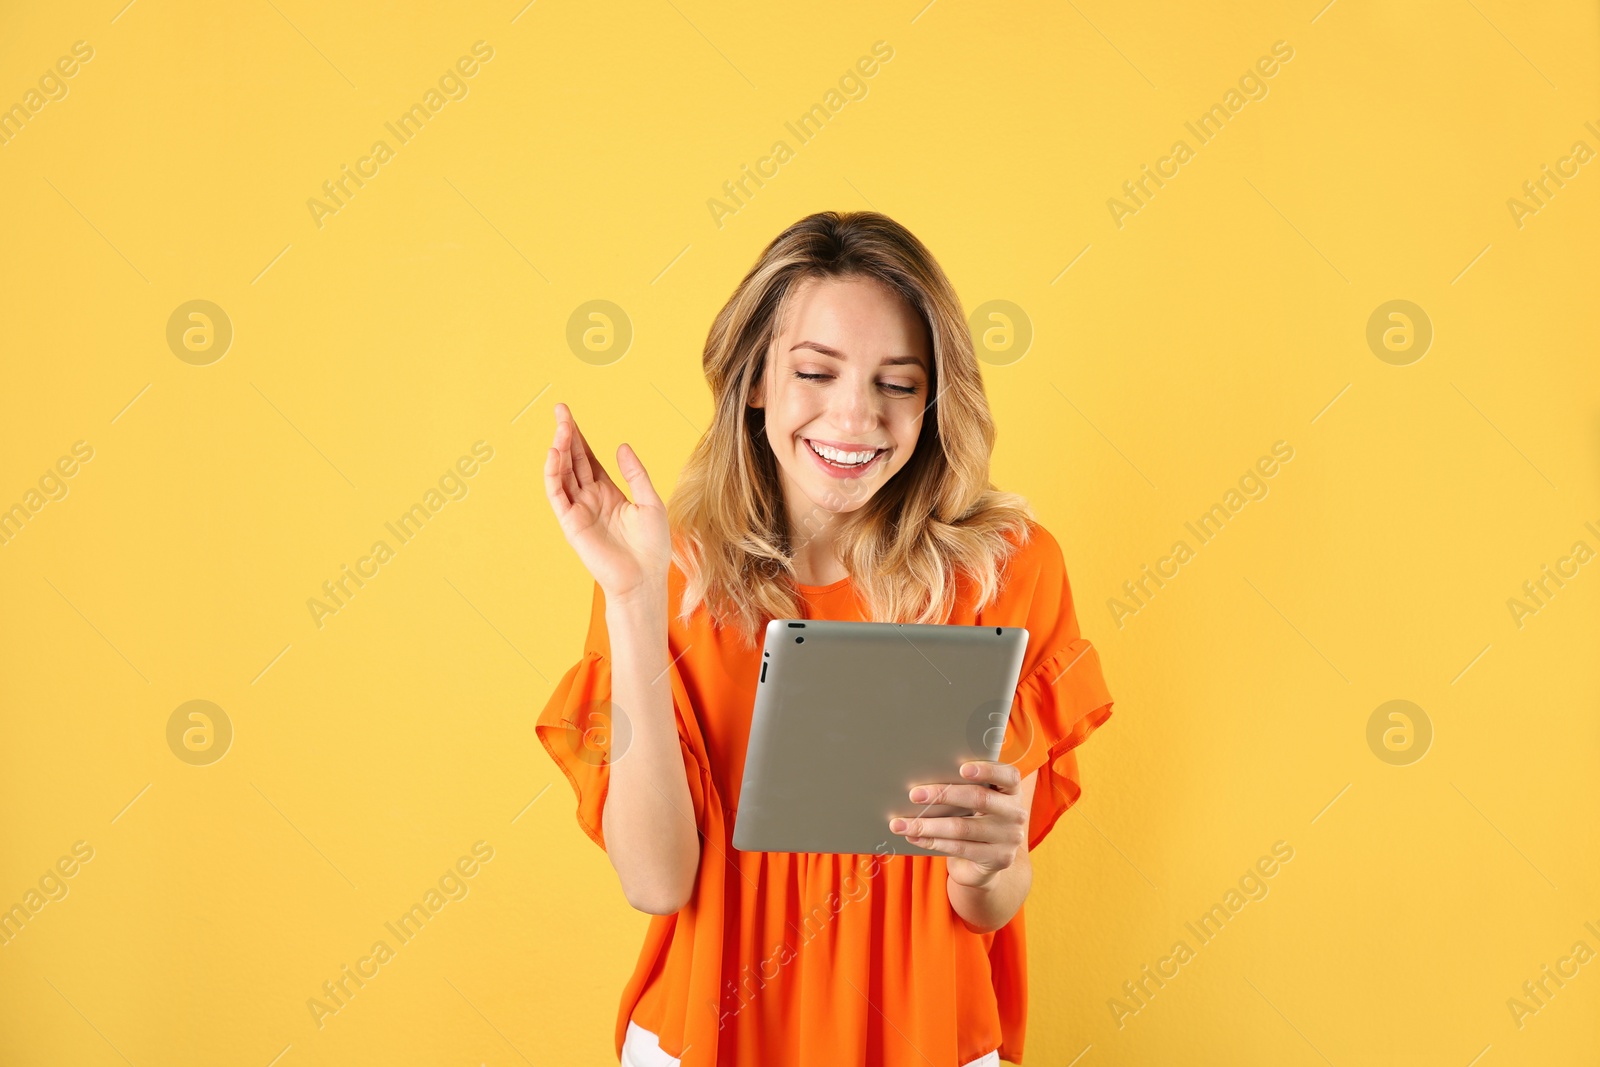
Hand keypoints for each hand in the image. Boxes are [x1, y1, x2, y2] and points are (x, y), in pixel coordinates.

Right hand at [544, 402, 670, 603]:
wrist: (644, 579)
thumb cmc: (652, 547)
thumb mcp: (650, 502)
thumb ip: (636, 474)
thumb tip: (621, 446)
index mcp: (609, 494)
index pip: (588, 460)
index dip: (580, 438)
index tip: (570, 417)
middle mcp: (591, 500)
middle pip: (573, 461)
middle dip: (566, 436)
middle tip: (560, 410)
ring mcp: (579, 510)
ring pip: (563, 474)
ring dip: (560, 450)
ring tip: (561, 427)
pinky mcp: (571, 523)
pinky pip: (558, 494)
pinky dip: (554, 473)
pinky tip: (555, 454)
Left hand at [888, 761, 1027, 888]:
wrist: (986, 861)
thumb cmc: (973, 819)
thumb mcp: (974, 802)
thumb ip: (962, 787)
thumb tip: (923, 782)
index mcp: (1012, 790)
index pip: (1008, 775)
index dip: (987, 770)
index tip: (961, 768)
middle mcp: (1016, 813)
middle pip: (979, 799)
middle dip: (943, 795)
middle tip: (914, 794)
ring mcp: (1009, 838)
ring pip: (963, 827)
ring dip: (928, 824)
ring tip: (901, 823)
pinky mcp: (998, 859)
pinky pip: (959, 848)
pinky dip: (932, 841)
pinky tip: (914, 837)